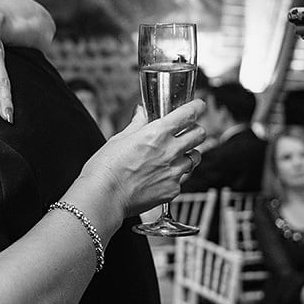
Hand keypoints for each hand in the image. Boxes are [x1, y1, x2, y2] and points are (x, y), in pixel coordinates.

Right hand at [82, 99, 207, 216]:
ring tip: (174, 156)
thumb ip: (137, 124)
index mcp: (157, 133)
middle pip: (200, 134)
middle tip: (188, 132)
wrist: (104, 197)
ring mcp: (174, 172)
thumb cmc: (106, 169)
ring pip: (196, 158)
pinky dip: (176, 175)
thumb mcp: (119, 139)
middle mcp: (170, 151)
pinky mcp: (173, 190)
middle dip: (196, 130)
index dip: (196, 107)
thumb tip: (142, 113)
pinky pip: (183, 179)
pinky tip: (161, 176)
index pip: (188, 114)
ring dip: (188, 154)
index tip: (198, 106)